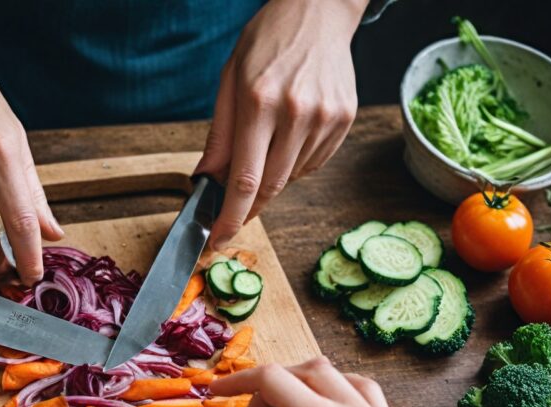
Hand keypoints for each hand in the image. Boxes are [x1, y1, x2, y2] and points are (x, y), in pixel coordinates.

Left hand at [197, 0, 364, 247]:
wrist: (317, 11)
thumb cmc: (267, 44)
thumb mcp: (229, 82)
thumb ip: (219, 137)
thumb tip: (206, 181)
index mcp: (260, 102)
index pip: (245, 179)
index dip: (231, 217)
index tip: (220, 239)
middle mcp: (297, 112)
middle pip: (271, 186)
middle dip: (249, 207)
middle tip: (235, 212)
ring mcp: (326, 117)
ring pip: (293, 177)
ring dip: (272, 177)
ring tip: (268, 142)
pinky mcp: (344, 119)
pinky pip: (314, 163)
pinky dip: (295, 163)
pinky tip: (291, 134)